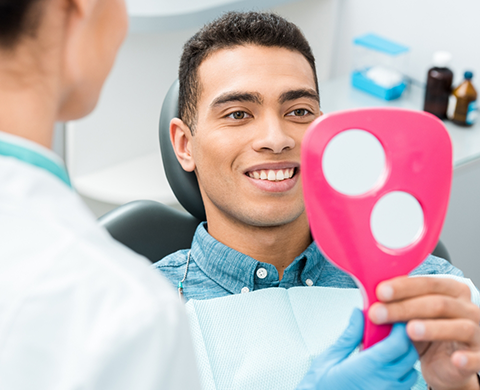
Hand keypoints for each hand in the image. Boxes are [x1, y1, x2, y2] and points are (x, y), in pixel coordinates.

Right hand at [296, 308, 417, 389]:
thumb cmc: (321, 387)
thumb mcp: (331, 358)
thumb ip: (350, 335)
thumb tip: (358, 314)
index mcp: (368, 368)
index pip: (398, 343)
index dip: (400, 328)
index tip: (393, 319)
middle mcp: (384, 383)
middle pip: (409, 355)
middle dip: (403, 340)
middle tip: (388, 332)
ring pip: (410, 372)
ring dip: (402, 360)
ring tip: (382, 354)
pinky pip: (403, 387)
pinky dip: (398, 376)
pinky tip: (380, 371)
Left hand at [369, 276, 479, 389]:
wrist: (446, 363)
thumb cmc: (427, 332)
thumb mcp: (410, 315)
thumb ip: (396, 304)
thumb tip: (370, 299)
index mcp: (450, 290)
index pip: (427, 283)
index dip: (403, 286)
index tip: (380, 291)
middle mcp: (466, 307)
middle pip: (437, 303)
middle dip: (404, 307)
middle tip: (380, 313)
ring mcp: (476, 331)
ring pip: (458, 326)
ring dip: (432, 328)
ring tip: (409, 330)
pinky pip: (476, 357)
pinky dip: (467, 359)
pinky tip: (455, 359)